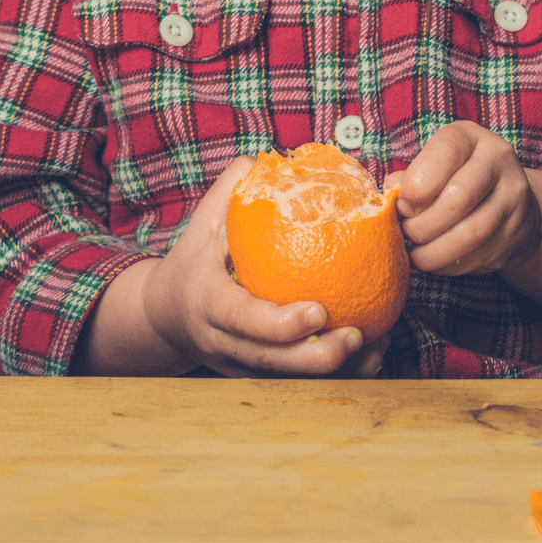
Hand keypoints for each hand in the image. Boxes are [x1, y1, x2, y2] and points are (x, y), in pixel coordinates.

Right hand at [84, 156, 387, 377]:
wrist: (165, 314)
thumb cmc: (194, 259)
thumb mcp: (204, 222)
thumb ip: (234, 188)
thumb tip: (272, 159)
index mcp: (209, 305)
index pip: (243, 319)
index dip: (280, 324)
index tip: (318, 312)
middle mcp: (223, 343)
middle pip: (270, 363)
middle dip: (314, 358)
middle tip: (356, 336)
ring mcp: (239, 367)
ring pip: (288, 380)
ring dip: (334, 372)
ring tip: (375, 349)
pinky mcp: (257, 377)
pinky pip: (297, 383)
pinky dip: (336, 375)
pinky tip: (372, 356)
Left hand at [389, 123, 541, 276]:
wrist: (510, 200)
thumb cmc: (459, 176)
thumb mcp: (436, 163)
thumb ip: (412, 175)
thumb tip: (391, 192)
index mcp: (472, 138)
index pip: (446, 152)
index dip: (418, 182)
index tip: (402, 205)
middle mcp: (499, 163)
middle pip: (459, 196)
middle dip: (422, 223)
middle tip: (405, 233)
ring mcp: (513, 199)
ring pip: (470, 234)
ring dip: (432, 252)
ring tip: (414, 253)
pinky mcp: (516, 234)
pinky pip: (477, 257)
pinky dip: (447, 265)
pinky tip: (434, 260)